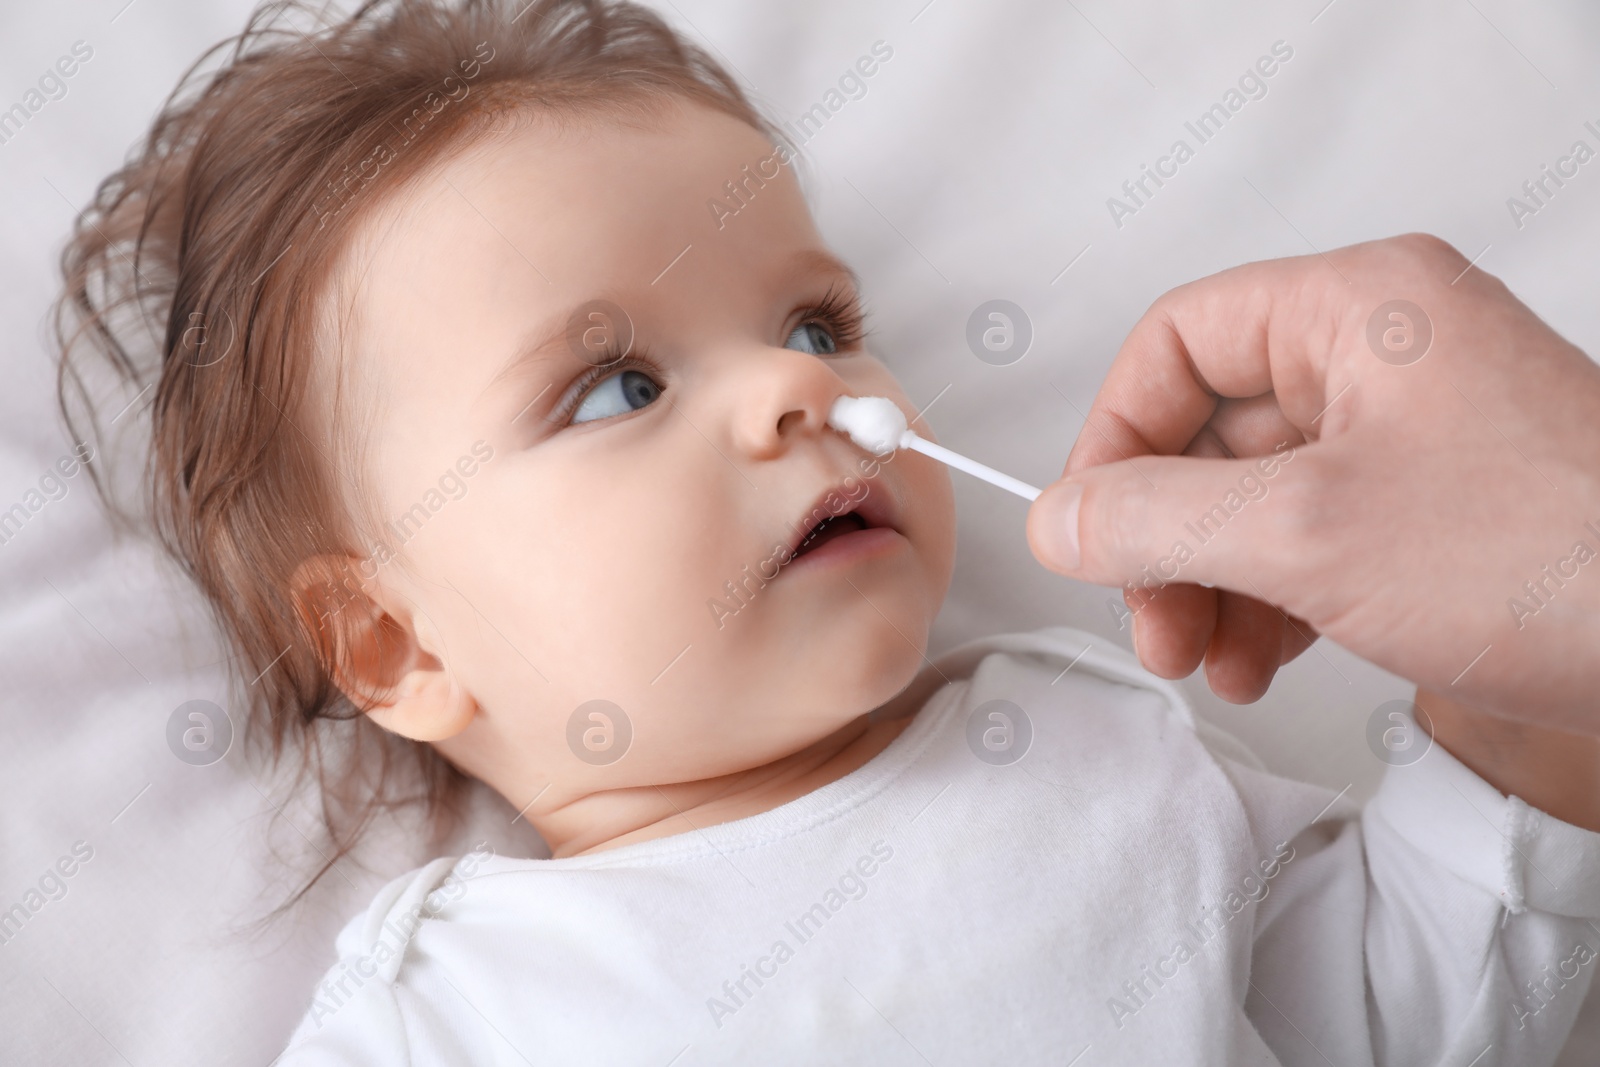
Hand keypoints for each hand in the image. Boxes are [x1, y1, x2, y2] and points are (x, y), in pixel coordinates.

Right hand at [1027, 234, 1599, 731]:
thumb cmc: (1557, 561)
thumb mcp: (1308, 535)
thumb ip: (1155, 518)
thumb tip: (1057, 519)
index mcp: (1357, 309)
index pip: (1178, 342)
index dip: (1115, 436)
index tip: (1087, 528)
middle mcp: (1385, 357)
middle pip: (1212, 429)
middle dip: (1165, 537)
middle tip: (1149, 620)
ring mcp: (1416, 436)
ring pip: (1258, 494)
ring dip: (1212, 581)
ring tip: (1208, 659)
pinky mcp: (1439, 510)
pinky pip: (1314, 535)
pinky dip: (1272, 599)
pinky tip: (1264, 659)